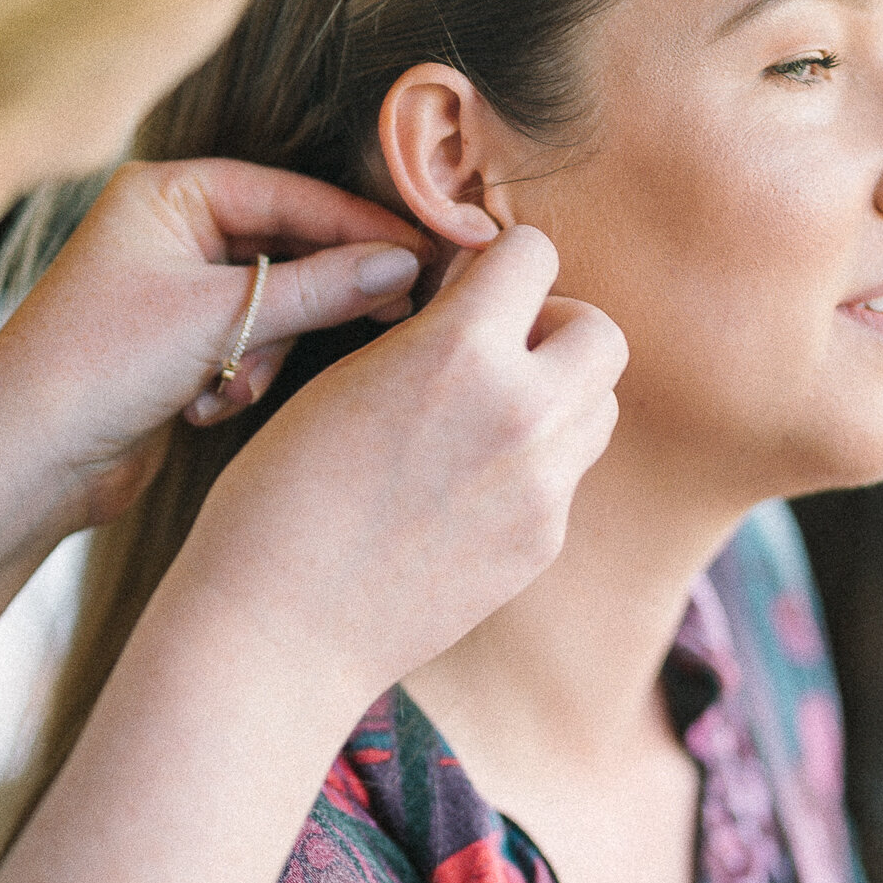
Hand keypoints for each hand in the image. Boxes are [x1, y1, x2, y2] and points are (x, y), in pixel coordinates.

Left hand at [0, 158, 426, 536]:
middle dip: (309, 302)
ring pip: (273, 308)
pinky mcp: (177, 344)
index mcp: (166, 192)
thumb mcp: (221, 321)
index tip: (426, 255)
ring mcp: (172, 288)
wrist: (23, 465)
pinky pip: (247, 347)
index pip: (291, 194)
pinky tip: (201, 409)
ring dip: (260, 354)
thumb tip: (406, 264)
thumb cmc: (98, 369)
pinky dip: (238, 378)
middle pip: (288, 249)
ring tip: (226, 388)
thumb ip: (322, 290)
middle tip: (392, 314)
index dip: (361, 227)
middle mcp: (169, 229)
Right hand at [182, 225, 627, 697]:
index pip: (537, 254)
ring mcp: (544, 486)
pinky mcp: (542, 544)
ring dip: (559, 398)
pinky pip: (568, 478)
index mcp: (461, 349)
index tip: (473, 291)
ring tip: (485, 424)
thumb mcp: (347, 378)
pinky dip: (534, 469)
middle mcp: (522, 410)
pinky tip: (465, 496)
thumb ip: (432, 336)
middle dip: (555, 330)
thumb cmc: (281, 496)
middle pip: (601, 334)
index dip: (503, 266)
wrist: (280, 628)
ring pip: (599, 407)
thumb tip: (479, 306)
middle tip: (498, 356)